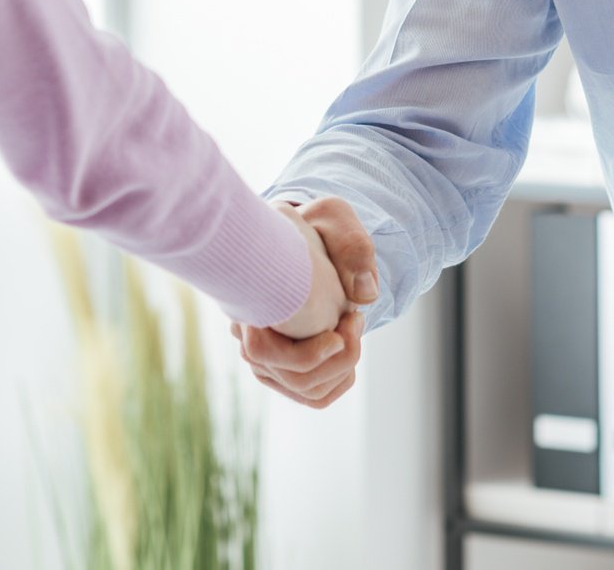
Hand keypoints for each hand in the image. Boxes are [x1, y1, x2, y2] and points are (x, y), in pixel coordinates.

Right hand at [230, 197, 377, 407]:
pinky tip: (349, 342)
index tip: (346, 322)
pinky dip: (340, 378)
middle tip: (355, 317)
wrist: (308, 238)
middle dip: (337, 357)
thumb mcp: (335, 219)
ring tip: (353, 325)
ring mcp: (263, 354)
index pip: (262, 351)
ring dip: (342, 367)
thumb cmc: (317, 225)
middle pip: (292, 378)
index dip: (309, 353)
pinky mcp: (282, 365)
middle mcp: (248, 333)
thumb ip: (351, 248)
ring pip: (305, 390)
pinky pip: (313, 393)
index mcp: (253, 298)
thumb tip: (365, 295)